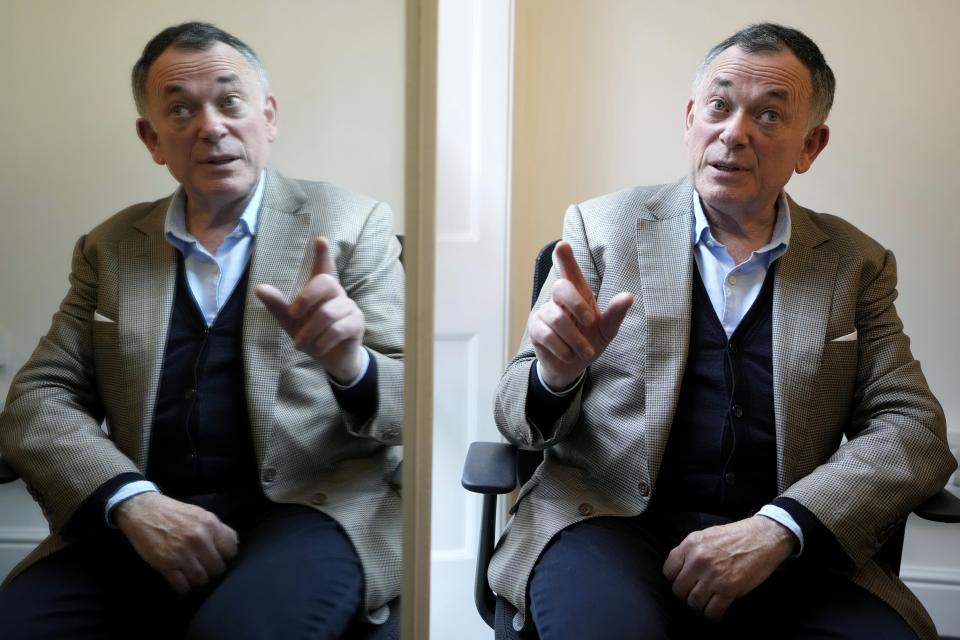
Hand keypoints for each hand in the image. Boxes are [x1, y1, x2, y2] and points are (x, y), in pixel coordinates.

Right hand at [115, 492, 238, 593]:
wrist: (143, 511)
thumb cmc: (174, 513)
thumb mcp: (201, 514)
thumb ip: (217, 530)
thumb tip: (231, 546)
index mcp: (210, 524)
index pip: (231, 550)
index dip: (226, 557)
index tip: (219, 558)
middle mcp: (199, 539)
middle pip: (218, 568)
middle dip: (213, 571)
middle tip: (206, 569)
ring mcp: (182, 553)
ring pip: (202, 580)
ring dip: (199, 581)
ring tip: (195, 577)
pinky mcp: (166, 564)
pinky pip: (182, 586)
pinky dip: (184, 588)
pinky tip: (183, 582)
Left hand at [254, 237, 365, 382]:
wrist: (332, 360)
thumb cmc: (312, 335)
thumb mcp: (290, 322)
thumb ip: (277, 305)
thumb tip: (259, 288)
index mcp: (322, 290)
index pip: (324, 267)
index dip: (323, 254)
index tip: (320, 240)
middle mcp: (338, 294)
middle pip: (325, 282)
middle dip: (305, 298)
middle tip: (293, 316)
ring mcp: (350, 308)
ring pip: (327, 313)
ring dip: (309, 332)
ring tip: (300, 344)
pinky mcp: (357, 324)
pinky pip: (338, 329)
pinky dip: (322, 342)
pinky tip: (317, 348)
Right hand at [527, 241, 632, 388]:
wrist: (572, 367)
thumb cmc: (590, 342)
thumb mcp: (607, 330)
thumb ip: (615, 314)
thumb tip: (628, 296)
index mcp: (578, 294)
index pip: (570, 272)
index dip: (566, 258)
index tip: (562, 245)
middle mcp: (558, 299)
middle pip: (561, 287)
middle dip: (577, 305)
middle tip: (590, 322)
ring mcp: (544, 313)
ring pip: (557, 318)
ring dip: (575, 338)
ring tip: (585, 351)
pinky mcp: (535, 329)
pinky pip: (547, 335)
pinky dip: (563, 348)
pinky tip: (569, 354)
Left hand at [662, 516, 794, 620]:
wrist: (763, 537)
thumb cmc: (736, 536)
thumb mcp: (706, 535)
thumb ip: (690, 550)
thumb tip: (679, 568)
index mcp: (691, 544)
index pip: (668, 571)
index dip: (675, 579)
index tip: (684, 581)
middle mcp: (698, 560)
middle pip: (678, 590)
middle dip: (685, 595)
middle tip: (695, 594)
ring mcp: (713, 576)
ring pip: (693, 603)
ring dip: (698, 606)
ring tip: (705, 603)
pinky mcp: (728, 590)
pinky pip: (712, 612)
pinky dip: (712, 615)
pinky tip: (716, 610)